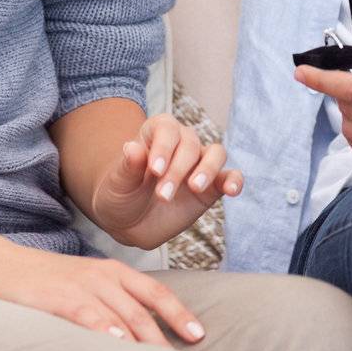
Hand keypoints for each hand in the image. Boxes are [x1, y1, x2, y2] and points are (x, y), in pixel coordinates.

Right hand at [0, 240, 206, 345]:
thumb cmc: (44, 282)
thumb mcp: (84, 285)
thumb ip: (110, 304)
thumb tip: (136, 338)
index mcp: (113, 271)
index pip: (156, 292)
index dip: (179, 314)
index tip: (198, 336)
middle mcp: (103, 275)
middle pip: (144, 310)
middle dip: (166, 338)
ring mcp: (82, 285)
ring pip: (122, 315)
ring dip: (143, 342)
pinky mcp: (59, 297)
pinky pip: (88, 314)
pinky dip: (106, 330)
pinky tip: (118, 346)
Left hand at [91, 113, 243, 250]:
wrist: (130, 221)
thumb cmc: (121, 194)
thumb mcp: (117, 183)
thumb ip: (127, 167)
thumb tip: (132, 148)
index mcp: (157, 133)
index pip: (167, 129)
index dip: (163, 147)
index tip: (155, 171)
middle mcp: (181, 143)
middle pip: (190, 144)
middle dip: (178, 170)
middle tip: (163, 196)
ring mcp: (199, 164)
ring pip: (216, 153)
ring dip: (208, 169)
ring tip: (195, 188)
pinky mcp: (212, 186)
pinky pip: (229, 177)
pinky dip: (234, 180)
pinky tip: (232, 190)